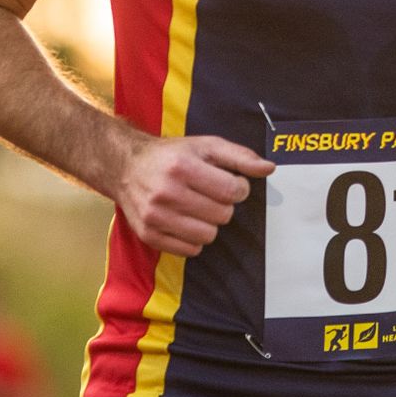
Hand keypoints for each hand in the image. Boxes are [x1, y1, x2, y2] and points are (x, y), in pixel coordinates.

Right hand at [117, 134, 273, 255]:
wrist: (126, 167)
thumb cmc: (172, 155)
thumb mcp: (206, 146)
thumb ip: (240, 156)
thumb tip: (269, 168)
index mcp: (182, 167)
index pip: (232, 191)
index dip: (239, 188)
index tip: (230, 183)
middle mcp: (166, 193)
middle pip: (222, 215)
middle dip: (223, 205)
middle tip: (210, 194)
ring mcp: (155, 217)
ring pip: (208, 236)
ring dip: (210, 223)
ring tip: (199, 208)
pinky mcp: (149, 235)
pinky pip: (190, 250)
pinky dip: (194, 238)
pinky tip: (186, 220)